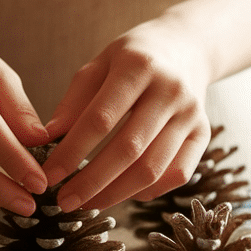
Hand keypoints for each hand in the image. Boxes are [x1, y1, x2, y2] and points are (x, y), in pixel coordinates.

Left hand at [41, 17, 212, 211]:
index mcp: (138, 67)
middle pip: (128, 149)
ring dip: (116, 193)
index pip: (100, 119)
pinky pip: (177, 174)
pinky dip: (148, 191)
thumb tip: (47, 141)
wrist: (187, 46)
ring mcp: (191, 114)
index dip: (72, 152)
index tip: (48, 175)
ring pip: (152, 168)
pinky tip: (122, 193)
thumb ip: (74, 103)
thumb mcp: (98, 65)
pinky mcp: (204, 134)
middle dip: (92, 182)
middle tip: (64, 201)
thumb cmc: (133, 58)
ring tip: (88, 203)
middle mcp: (170, 91)